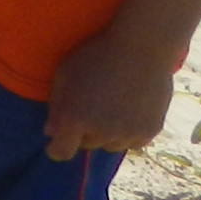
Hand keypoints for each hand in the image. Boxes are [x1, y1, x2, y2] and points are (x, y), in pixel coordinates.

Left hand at [43, 27, 176, 158]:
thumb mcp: (65, 74)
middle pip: (87, 145)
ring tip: (110, 106)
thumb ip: (56, 106)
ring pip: (110, 145)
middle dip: (83, 132)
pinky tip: (128, 110)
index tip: (56, 144)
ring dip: (106, 133)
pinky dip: (128, 133)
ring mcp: (127, 134)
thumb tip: (50, 133)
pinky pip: (133, 142)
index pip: (61, 152)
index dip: (56, 149)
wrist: (142, 47)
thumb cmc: (96, 54)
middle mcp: (101, 132)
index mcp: (75, 118)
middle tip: (89, 106)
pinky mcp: (150, 132)